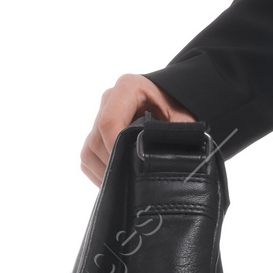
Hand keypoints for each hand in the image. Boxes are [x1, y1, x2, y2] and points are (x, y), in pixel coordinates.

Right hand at [80, 74, 194, 185]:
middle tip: (132, 181)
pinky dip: (99, 172)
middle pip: (97, 139)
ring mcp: (100, 115)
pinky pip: (88, 157)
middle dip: (113, 164)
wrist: (175, 102)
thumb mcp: (183, 120)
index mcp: (128, 88)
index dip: (116, 148)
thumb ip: (175, 137)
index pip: (109, 122)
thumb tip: (166, 162)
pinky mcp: (96, 132)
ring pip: (89, 150)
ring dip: (104, 171)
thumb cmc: (180, 108)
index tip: (130, 167)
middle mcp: (109, 99)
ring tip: (126, 183)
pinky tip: (119, 179)